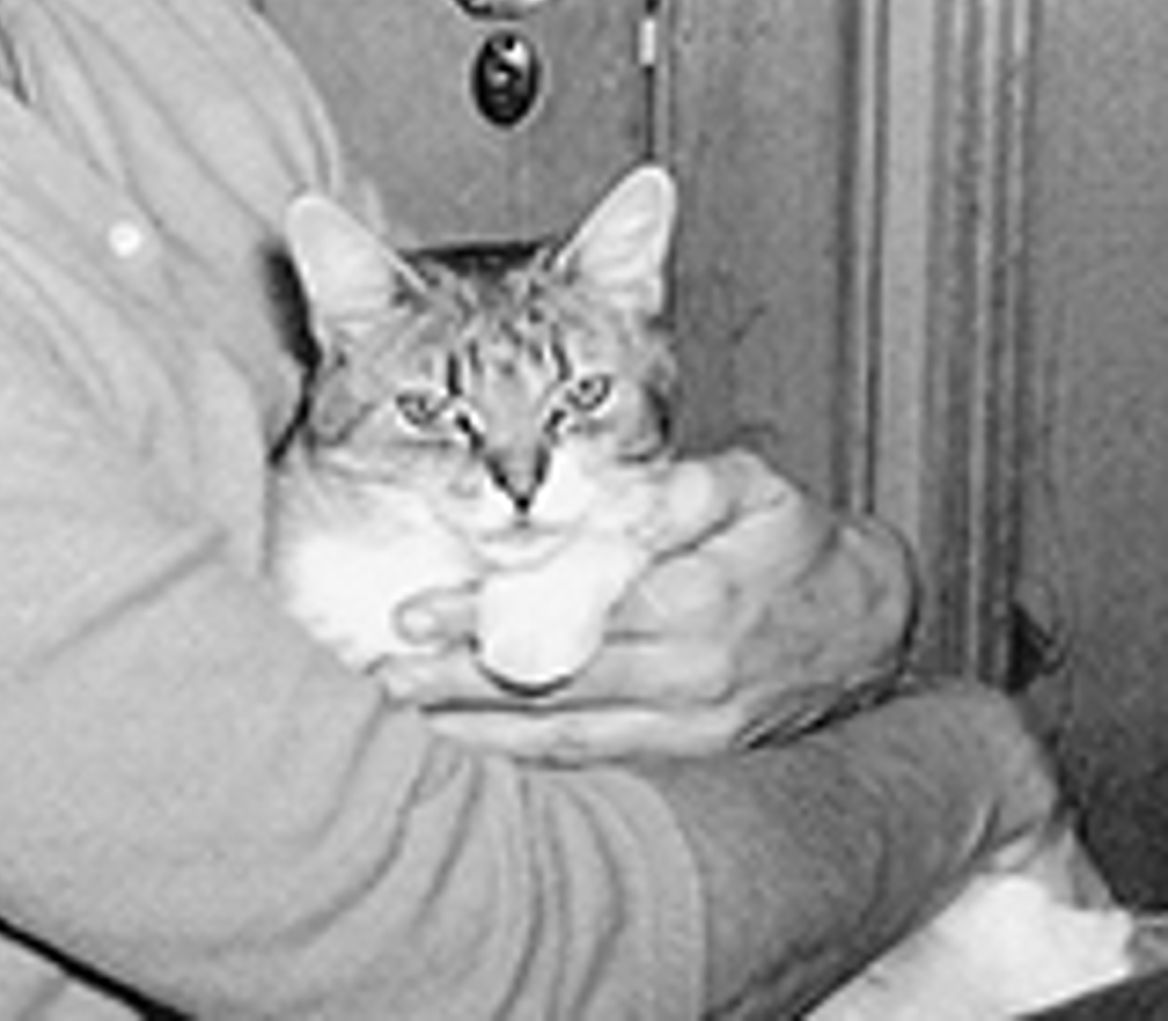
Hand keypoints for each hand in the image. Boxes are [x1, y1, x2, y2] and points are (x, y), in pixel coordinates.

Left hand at [376, 448, 915, 762]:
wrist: (871, 626)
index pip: (565, 613)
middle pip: (552, 684)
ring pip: (569, 740)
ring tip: (406, 724)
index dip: (483, 615)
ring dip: (483, 734)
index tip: (416, 613)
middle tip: (386, 677)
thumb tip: (614, 493)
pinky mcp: (695, 763)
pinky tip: (478, 757)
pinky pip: (602, 768)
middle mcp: (688, 678)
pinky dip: (536, 765)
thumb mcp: (751, 489)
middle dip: (459, 682)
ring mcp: (692, 733)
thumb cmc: (796, 545)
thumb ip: (678, 488)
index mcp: (693, 602)